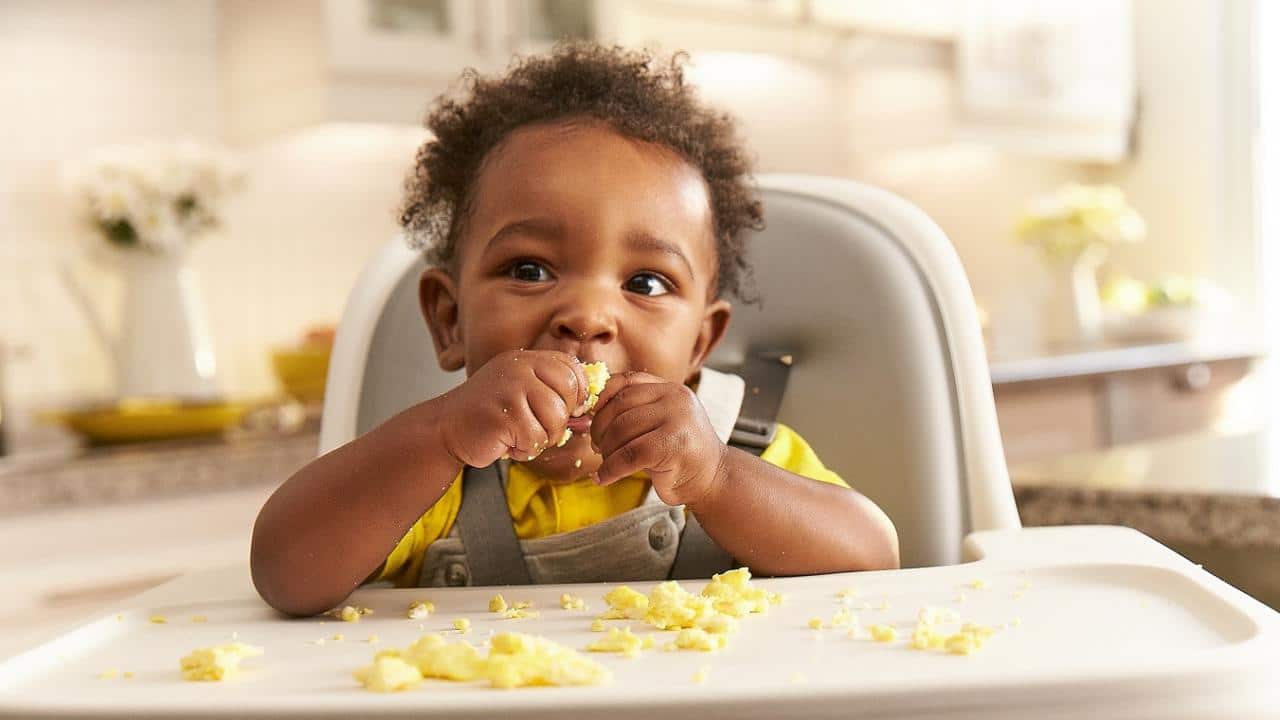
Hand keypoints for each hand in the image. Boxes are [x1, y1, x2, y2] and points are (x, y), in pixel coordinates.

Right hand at [435, 350, 587, 467]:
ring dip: (540, 438)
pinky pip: (535, 439)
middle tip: (532, 427)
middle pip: (568, 396)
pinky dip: (524, 449)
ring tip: (516, 435)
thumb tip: (589, 411)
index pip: (572, 369)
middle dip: (557, 421)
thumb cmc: (488, 414)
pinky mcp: (504, 415)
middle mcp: (520, 368)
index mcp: (527, 359)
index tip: (564, 409)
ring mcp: (511, 388)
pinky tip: (505, 443)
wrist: (445, 428)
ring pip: (555, 419)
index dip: (576, 393)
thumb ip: (552, 393)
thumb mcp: (521, 392)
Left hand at [589, 371, 727, 507]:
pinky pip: (629, 455)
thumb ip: (634, 411)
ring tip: (606, 463)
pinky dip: (611, 469)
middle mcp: (675, 398)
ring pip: (622, 429)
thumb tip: (588, 410)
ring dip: (606, 451)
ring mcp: (677, 419)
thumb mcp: (659, 423)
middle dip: (600, 429)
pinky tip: (605, 477)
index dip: (601, 397)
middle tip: (597, 446)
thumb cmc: (679, 454)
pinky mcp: (673, 445)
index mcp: (670, 389)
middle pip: (619, 406)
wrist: (713, 479)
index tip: (589, 417)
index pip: (626, 381)